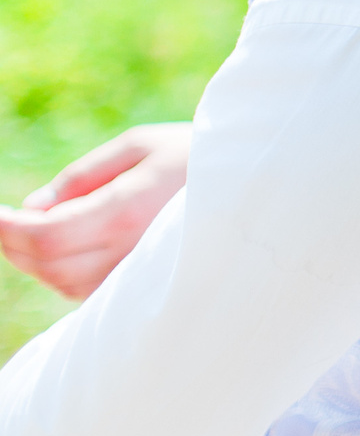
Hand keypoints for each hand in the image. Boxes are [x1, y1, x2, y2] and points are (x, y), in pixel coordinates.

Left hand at [0, 124, 191, 299]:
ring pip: (60, 281)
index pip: (46, 235)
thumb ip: (82, 175)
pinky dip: (62, 269)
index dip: (7, 229)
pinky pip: (83, 290)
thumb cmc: (199, 156)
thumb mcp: (141, 145)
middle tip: (7, 218)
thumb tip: (33, 205)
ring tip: (41, 226)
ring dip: (36, 258)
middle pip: (46, 263)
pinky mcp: (145, 289)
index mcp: (130, 211)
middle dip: (14, 243)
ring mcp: (140, 277)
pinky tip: (71, 244)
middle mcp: (133, 252)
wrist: (259, 187)